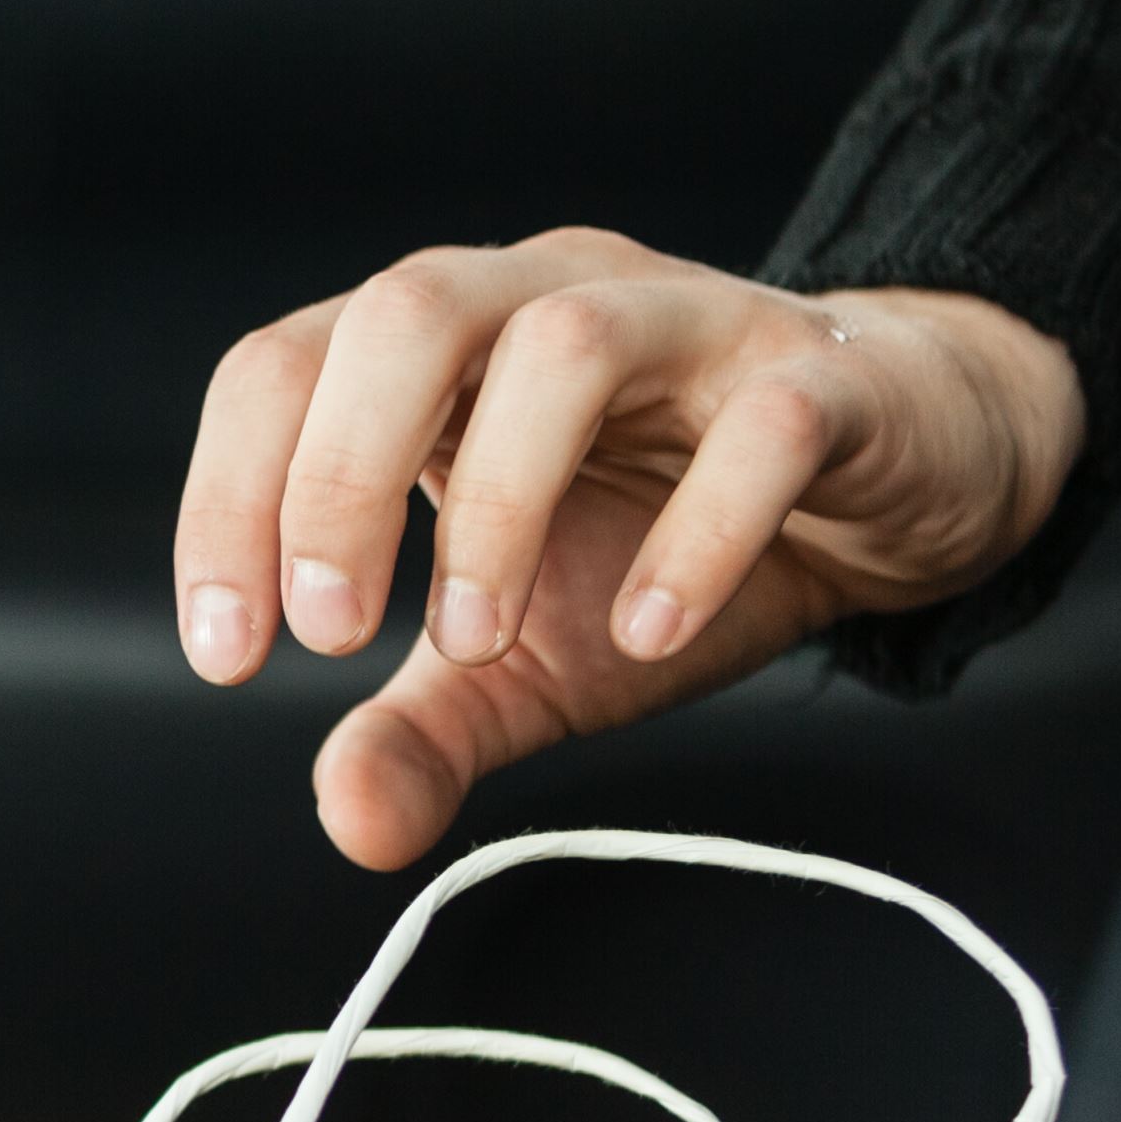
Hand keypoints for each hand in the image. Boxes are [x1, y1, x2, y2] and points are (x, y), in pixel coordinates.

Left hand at [171, 231, 1082, 870]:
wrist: (891, 483)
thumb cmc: (675, 537)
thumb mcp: (531, 654)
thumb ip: (426, 725)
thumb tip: (349, 823)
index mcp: (443, 347)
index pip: (285, 367)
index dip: (230, 497)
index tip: (229, 653)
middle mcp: (545, 297)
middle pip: (408, 315)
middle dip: (339, 474)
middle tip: (333, 632)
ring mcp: (687, 324)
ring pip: (564, 343)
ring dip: (496, 497)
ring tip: (475, 636)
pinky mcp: (822, 382)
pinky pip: (759, 426)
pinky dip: (698, 527)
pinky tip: (651, 627)